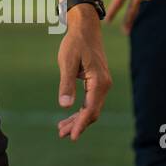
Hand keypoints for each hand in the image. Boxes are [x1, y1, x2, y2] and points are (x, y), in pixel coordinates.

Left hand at [55, 7, 111, 140]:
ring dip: (78, 119)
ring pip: (91, 108)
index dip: (80, 124)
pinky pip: (90, 101)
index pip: (90, 109)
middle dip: (77, 124)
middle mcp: (104, 85)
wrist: (85, 29)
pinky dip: (80, 110)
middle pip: (92, 112)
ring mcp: (102, 84)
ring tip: (61, 129)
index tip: (71, 136)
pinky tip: (69, 115)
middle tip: (61, 134)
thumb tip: (64, 106)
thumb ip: (66, 84)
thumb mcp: (67, 62)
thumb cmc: (75, 43)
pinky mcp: (97, 82)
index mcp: (98, 81)